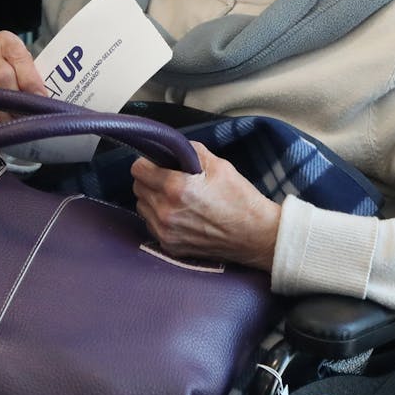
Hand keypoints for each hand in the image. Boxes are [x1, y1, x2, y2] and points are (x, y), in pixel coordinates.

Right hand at [0, 30, 45, 128]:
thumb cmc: (11, 76)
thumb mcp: (24, 71)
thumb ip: (33, 80)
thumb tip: (43, 103)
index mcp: (5, 40)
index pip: (20, 58)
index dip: (31, 81)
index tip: (40, 100)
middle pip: (4, 77)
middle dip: (17, 101)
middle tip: (28, 119)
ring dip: (4, 114)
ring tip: (15, 126)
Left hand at [131, 141, 280, 270]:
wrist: (257, 235)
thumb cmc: (240, 199)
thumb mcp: (218, 165)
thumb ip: (189, 151)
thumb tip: (170, 147)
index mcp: (176, 188)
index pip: (138, 169)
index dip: (147, 163)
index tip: (157, 163)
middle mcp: (165, 212)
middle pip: (138, 188)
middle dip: (149, 180)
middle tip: (168, 179)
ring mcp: (166, 232)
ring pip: (142, 207)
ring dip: (152, 199)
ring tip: (174, 198)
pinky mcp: (170, 246)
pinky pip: (151, 225)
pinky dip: (159, 218)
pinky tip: (179, 215)